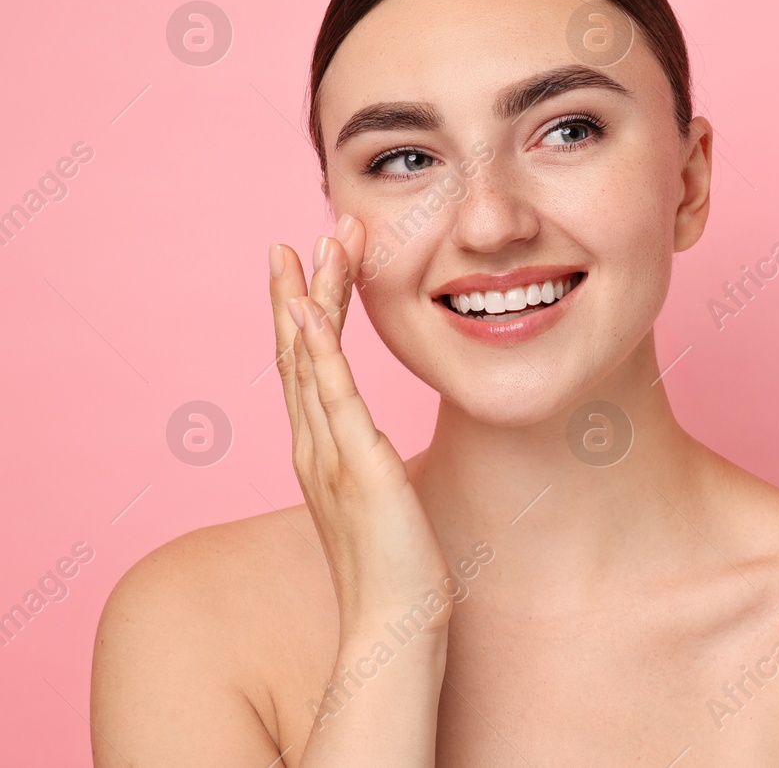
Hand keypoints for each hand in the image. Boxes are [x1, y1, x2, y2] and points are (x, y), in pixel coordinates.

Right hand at [268, 216, 452, 636]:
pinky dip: (316, 349)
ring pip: (308, 361)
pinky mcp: (356, 466)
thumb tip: (383, 445)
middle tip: (299, 236)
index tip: (311, 265)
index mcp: (323, 450)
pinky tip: (307, 310)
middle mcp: (314, 445)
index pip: (309, 366)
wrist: (395, 625)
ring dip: (306, 300)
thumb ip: (375, 464)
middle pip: (297, 352)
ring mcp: (329, 454)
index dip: (307, 313)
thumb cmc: (398, 566)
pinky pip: (331, 396)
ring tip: (304, 249)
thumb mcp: (385, 497)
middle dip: (298, 291)